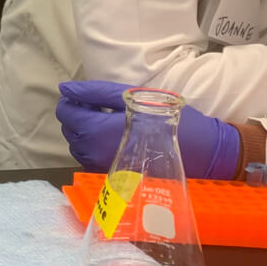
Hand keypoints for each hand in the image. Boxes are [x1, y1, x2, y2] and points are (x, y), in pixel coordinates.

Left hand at [56, 80, 240, 179]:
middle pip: (70, 131)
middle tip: (100, 104)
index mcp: (97, 132)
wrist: (200, 151)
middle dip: (78, 115)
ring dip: (86, 130)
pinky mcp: (113, 177)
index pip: (66, 114)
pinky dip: (95, 144)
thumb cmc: (168, 119)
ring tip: (109, 118)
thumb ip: (95, 92)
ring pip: (78, 146)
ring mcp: (102, 168)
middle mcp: (93, 154)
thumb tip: (66, 88)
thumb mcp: (131, 97)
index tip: (86, 94)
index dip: (71, 100)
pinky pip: (91, 158)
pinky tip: (114, 135)